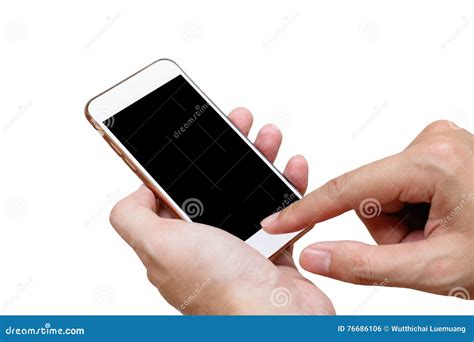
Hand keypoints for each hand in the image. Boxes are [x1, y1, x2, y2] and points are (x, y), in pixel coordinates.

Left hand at [110, 107, 334, 313]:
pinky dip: (289, 187)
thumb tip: (135, 191)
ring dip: (261, 160)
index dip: (185, 159)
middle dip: (229, 150)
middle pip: (216, 184)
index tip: (197, 133)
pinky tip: (292, 167)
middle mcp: (208, 244)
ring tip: (270, 136)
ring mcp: (243, 246)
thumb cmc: (221, 287)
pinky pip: (283, 210)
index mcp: (176, 240)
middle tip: (240, 123)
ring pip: (251, 191)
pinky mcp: (275, 249)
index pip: (175, 190)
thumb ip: (132, 218)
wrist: (277, 320)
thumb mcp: (158, 246)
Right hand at [262, 120, 473, 298]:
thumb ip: (366, 266)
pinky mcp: (439, 151)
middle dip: (390, 230)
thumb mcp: (436, 269)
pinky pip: (402, 185)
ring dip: (404, 223)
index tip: (277, 222)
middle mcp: (434, 141)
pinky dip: (414, 211)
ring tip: (442, 234)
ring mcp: (438, 143)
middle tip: (427, 246)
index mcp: (434, 162)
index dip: (308, 211)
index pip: (349, 190)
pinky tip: (445, 220)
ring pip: (386, 193)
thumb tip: (315, 255)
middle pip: (372, 195)